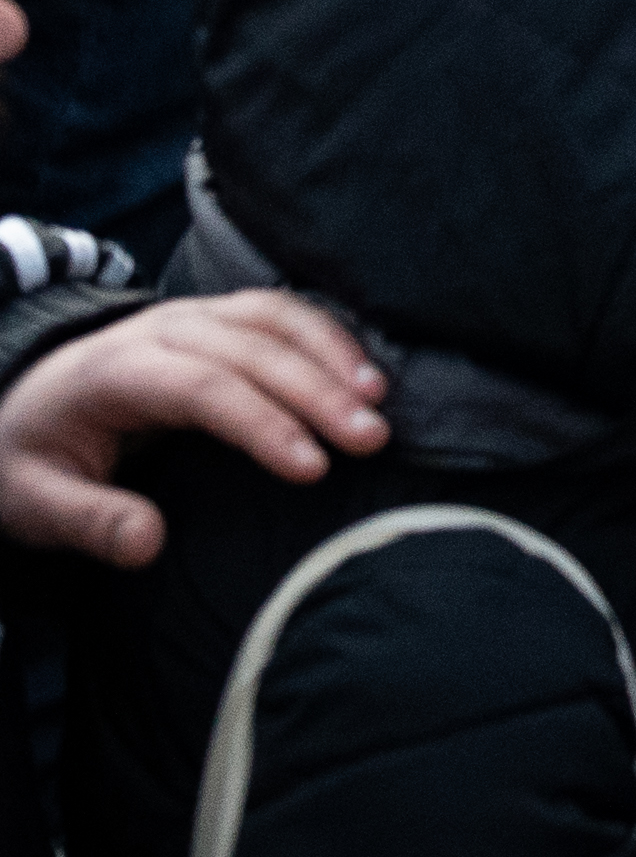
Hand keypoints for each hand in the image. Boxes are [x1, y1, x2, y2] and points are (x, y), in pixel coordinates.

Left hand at [0, 293, 385, 565]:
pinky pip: (281, 311)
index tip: (312, 469)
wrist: (22, 401)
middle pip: (252, 349)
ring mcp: (192, 314)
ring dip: (333, 355)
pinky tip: (363, 371)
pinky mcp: (217, 315)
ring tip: (378, 401)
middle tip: (371, 439)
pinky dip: (329, 335)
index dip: (262, 422)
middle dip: (318, 392)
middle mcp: (159, 329)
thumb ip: (88, 522)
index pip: (201, 387)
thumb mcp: (30, 501)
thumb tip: (150, 544)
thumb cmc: (32, 458)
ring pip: (275, 318)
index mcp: (112, 371)